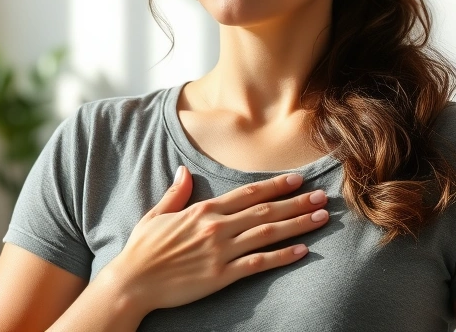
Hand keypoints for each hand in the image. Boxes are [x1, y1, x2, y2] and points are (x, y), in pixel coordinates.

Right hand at [99, 166, 329, 313]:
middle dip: (297, 202)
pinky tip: (303, 251)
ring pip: (268, 233)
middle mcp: (216, 227)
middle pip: (265, 211)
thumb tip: (184, 171)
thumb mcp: (156, 215)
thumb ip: (176, 193)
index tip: (297, 179)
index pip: (248, 194)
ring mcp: (221, 251)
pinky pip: (258, 263)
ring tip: (321, 218)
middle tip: (323, 196)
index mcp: (203, 210)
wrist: (132, 282)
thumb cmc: (142, 250)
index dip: (275, 186)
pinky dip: (282, 256)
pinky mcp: (222, 276)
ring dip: (298, 225)